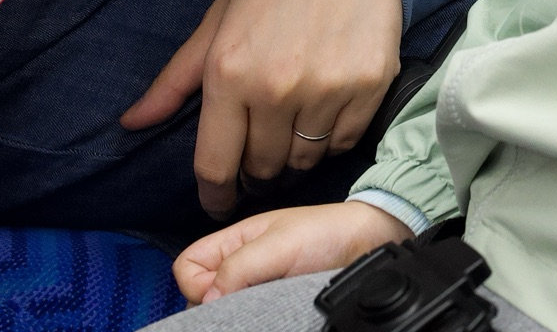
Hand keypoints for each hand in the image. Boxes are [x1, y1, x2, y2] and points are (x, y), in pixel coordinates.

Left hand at [122, 0, 403, 215]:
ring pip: (305, 161)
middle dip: (254, 167)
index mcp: (229, 72)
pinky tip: (325, 108)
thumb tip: (130, 123)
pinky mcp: (372, 85)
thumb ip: (176, 79)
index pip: (215, 165)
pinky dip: (332, 137)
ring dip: (293, 154)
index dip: (214, 194)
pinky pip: (345, 141)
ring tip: (292, 123)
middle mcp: (277, 89)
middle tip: (257, 146)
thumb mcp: (217, 18)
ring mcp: (328, 89)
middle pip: (261, 169)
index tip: (218, 200)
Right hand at [174, 201, 411, 303]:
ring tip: (271, 306)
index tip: (225, 288)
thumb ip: (240, 267)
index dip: (198, 281)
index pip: (187, 267)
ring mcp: (257, 289)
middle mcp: (239, 267)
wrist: (368, 243)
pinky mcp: (275, 306)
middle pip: (200, 296)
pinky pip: (252, 320)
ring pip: (226, 313)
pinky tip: (275, 317)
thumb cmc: (325, 233)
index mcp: (233, 243)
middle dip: (218, 303)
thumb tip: (209, 300)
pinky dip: (257, 322)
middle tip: (253, 299)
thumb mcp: (280, 243)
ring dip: (241, 315)